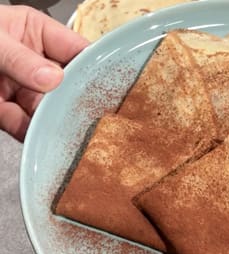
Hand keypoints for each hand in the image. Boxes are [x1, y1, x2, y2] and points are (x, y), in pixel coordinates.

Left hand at [0, 5, 88, 140]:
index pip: (77, 50)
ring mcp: (20, 88)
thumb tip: (53, 78)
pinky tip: (46, 142)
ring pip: (48, 109)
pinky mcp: (5, 112)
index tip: (115, 85)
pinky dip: (34, 135)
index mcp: (35, 34)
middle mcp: (34, 62)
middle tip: (97, 117)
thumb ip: (19, 58)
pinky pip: (26, 125)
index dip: (96, 67)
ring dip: (57, 123)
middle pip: (67, 85)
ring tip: (74, 134)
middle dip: (78, 101)